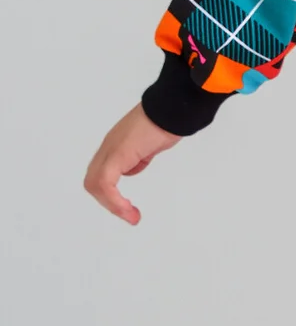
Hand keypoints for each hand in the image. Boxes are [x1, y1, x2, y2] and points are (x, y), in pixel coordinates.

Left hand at [84, 104, 181, 224]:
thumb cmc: (166, 121)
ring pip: (95, 184)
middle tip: (129, 215)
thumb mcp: (150, 144)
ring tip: (131, 216)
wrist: (171, 109)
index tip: (128, 206)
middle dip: (109, 203)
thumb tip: (136, 164)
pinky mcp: (118, 154)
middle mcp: (109, 147)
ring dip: (112, 205)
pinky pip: (106, 183)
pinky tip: (128, 208)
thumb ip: (140, 154)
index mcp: (116, 145)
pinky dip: (114, 200)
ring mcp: (111, 150)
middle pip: (93, 181)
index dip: (110, 193)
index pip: (101, 174)